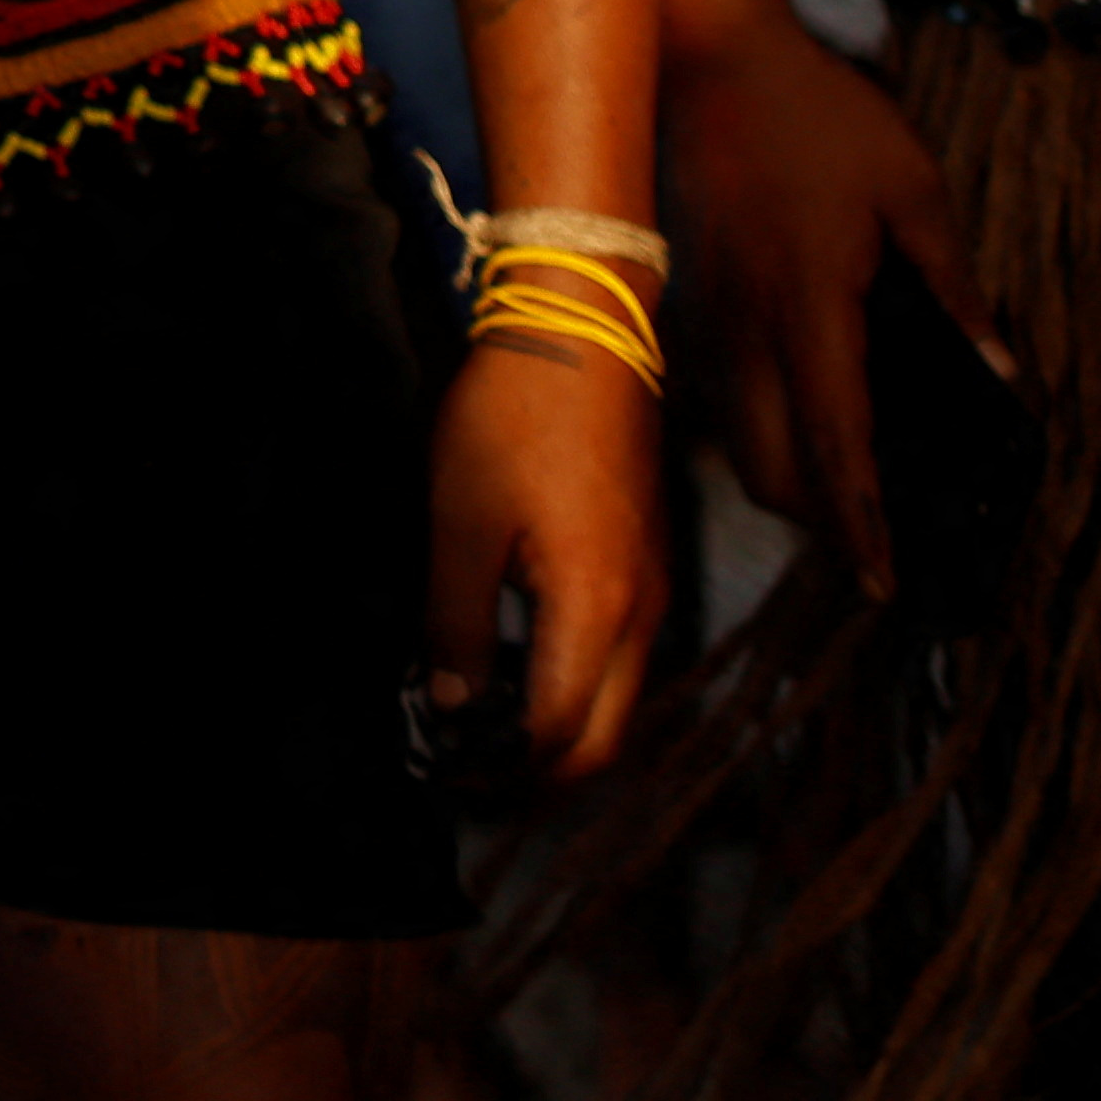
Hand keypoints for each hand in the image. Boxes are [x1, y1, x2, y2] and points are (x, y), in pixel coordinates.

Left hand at [419, 327, 665, 787]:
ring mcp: (653, 586)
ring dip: (560, 731)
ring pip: (619, 700)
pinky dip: (577, 685)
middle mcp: (642, 611)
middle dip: (539, 771)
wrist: (583, 329)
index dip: (502, 769)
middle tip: (470, 768)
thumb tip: (454, 706)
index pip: (561, 736)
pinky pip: (623, 657)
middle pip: (606, 738)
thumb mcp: (462, 524)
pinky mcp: (647, 561)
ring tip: (485, 725)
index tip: (448, 771)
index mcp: (598, 608)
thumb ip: (457, 626)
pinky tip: (522, 667)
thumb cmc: (515, 417)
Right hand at [661, 9, 972, 595]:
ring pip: (743, 444)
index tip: (884, 584)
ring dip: (794, 483)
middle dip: (823, 521)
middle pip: (773, 472)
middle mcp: (752, 330)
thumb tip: (1000, 372)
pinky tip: (815, 413)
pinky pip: (733, 401)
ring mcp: (715, 319)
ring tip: (857, 488)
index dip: (861, 524)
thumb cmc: (821, 115)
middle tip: (884, 535)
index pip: (836, 443)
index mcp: (813, 307)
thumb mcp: (914, 190)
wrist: (713, 57)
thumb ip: (955, 288)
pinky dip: (771, 434)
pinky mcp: (701, 303)